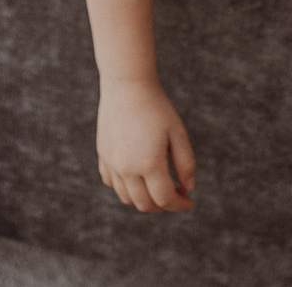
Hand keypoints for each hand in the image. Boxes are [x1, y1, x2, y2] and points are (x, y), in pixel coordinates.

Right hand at [96, 75, 194, 212]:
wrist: (127, 85)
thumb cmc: (156, 106)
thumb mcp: (177, 133)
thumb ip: (185, 163)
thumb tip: (188, 188)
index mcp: (149, 163)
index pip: (165, 199)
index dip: (180, 204)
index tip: (189, 200)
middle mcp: (126, 168)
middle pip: (145, 204)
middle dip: (163, 205)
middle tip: (176, 193)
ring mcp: (112, 163)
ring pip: (127, 198)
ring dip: (144, 199)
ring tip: (158, 186)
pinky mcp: (103, 155)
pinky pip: (112, 183)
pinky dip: (126, 187)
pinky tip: (138, 176)